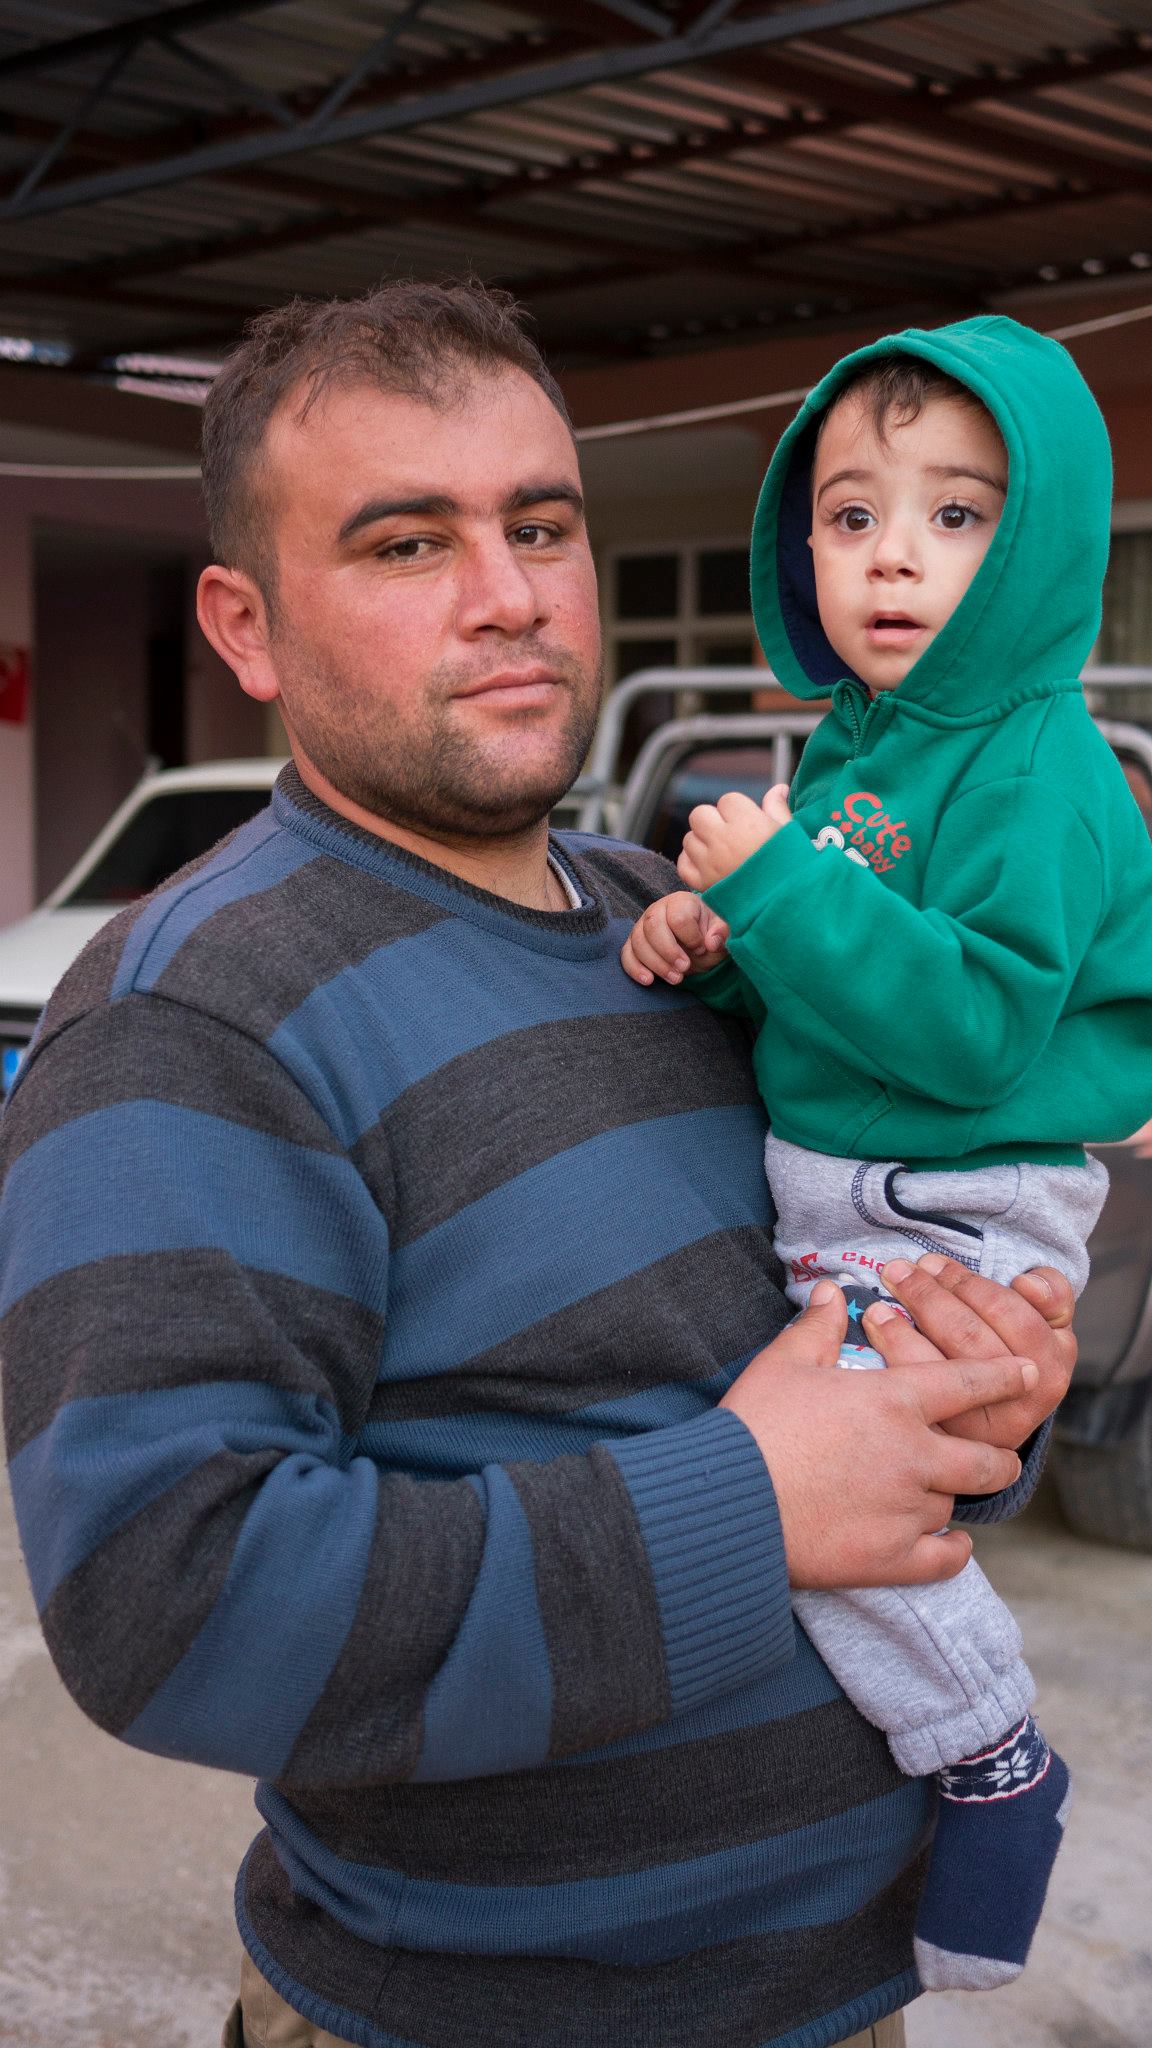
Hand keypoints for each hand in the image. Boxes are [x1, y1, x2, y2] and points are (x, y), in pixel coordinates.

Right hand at [621, 891, 729, 986]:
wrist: (697, 943)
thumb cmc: (709, 933)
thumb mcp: (721, 931)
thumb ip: (721, 933)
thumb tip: (711, 942)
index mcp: (681, 902)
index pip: (678, 917)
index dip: (691, 937)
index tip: (702, 948)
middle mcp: (658, 910)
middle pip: (652, 926)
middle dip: (668, 951)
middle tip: (685, 967)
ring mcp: (642, 926)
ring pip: (638, 942)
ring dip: (656, 964)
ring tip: (676, 978)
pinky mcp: (634, 944)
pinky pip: (626, 955)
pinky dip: (635, 968)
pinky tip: (649, 980)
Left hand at [677, 784, 792, 890]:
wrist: (785, 905)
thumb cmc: (791, 868)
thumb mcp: (789, 834)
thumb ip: (777, 808)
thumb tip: (778, 788)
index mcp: (747, 823)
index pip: (728, 800)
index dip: (738, 810)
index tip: (749, 822)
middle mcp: (723, 840)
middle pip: (699, 814)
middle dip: (713, 820)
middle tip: (730, 833)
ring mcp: (709, 863)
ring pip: (689, 839)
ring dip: (702, 842)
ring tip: (722, 852)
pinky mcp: (703, 883)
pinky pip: (684, 864)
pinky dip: (691, 862)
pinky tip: (708, 864)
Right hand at [721, 1282, 1034, 1588]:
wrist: (728, 1501)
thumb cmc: (753, 1426)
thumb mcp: (783, 1363)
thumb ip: (818, 1326)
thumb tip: (832, 1291)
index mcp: (893, 1400)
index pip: (969, 1383)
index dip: (1005, 1376)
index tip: (1028, 1373)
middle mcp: (914, 1454)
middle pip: (987, 1458)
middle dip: (999, 1457)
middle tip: (995, 1456)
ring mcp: (906, 1509)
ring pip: (957, 1503)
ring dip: (953, 1496)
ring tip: (944, 1493)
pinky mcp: (891, 1557)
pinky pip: (944, 1559)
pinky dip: (952, 1552)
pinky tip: (951, 1544)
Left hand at [860, 1255, 1075, 1449]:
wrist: (996, 1415)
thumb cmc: (1014, 1350)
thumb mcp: (1047, 1324)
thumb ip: (1051, 1296)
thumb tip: (1029, 1283)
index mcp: (1053, 1366)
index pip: (1012, 1315)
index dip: (971, 1286)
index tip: (936, 1264)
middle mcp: (1025, 1402)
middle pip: (971, 1336)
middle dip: (931, 1294)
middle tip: (901, 1268)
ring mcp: (988, 1427)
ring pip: (943, 1362)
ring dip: (908, 1317)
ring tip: (887, 1287)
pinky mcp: (953, 1440)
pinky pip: (921, 1388)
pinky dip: (895, 1346)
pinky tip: (877, 1321)